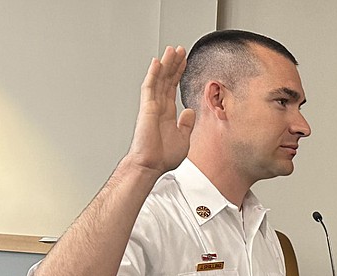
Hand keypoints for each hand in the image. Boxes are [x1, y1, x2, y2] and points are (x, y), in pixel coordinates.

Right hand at [127, 46, 194, 175]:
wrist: (152, 165)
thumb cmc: (163, 156)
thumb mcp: (183, 139)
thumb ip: (186, 124)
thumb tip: (190, 111)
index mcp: (168, 113)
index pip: (173, 88)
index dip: (179, 74)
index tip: (184, 62)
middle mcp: (159, 107)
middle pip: (167, 79)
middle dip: (174, 64)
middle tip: (180, 50)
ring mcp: (152, 106)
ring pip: (159, 79)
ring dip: (166, 64)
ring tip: (172, 50)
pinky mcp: (147, 108)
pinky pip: (150, 87)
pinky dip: (154, 74)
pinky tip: (158, 63)